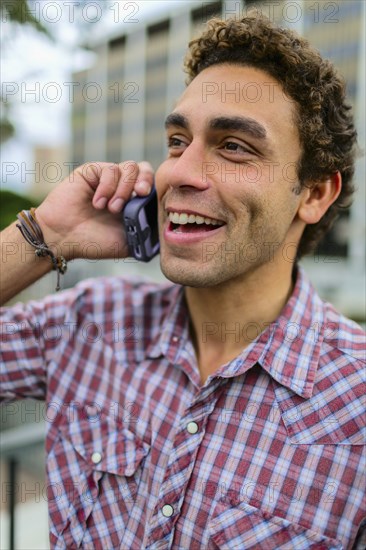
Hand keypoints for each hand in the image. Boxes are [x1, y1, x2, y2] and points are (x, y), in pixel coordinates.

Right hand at [35, 161, 153, 260]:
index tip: (151, 201)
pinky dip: (107, 187)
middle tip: (141, 194)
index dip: (156, 190)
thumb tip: (166, 229)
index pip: (154, 186)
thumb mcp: (128, 243)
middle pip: (145, 169)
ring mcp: (108, 178)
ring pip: (130, 167)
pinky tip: (98, 203)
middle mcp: (123, 188)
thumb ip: (147, 236)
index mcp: (134, 202)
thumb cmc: (94, 243)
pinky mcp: (93, 171)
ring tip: (113, 209)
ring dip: (124, 188)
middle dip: (146, 180)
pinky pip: (110, 169)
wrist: (64, 239)